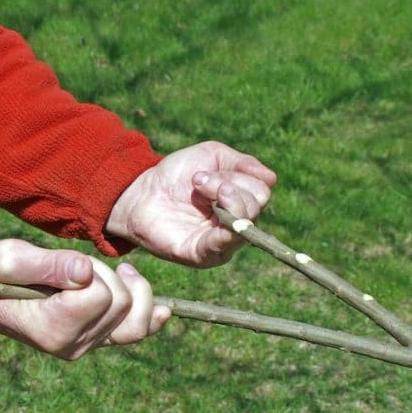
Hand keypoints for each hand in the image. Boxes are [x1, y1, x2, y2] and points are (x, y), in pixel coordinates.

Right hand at [0, 239, 169, 359]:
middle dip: (107, 276)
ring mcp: (87, 346)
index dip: (91, 272)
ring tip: (111, 274)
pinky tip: (161, 309)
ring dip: (128, 290)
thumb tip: (85, 271)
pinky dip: (149, 316)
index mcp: (52, 328)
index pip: (101, 296)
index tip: (65, 265)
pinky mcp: (97, 340)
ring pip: (136, 320)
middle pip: (121, 304)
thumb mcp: (9, 259)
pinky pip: (136, 333)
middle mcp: (73, 345)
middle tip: (76, 268)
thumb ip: (47, 264)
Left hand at [106, 141, 276, 267]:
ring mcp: (221, 242)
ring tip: (198, 187)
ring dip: (225, 198)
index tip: (208, 172)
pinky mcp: (202, 255)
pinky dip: (226, 228)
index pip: (260, 191)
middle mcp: (235, 225)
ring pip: (244, 223)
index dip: (240, 176)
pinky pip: (224, 245)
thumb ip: (242, 163)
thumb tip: (271, 178)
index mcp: (239, 202)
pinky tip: (214, 210)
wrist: (140, 192)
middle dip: (229, 185)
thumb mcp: (212, 157)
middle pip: (256, 206)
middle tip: (198, 181)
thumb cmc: (176, 175)